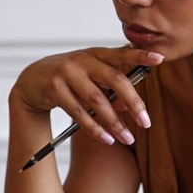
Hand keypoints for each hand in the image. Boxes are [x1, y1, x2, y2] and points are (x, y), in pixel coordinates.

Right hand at [12, 47, 162, 145]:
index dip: (140, 55)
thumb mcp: (91, 77)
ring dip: (114, 122)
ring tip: (127, 139)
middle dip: (134, 102)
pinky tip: (106, 139)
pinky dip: (94, 128)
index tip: (160, 59)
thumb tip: (131, 107)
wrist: (32, 80)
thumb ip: (112, 88)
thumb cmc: (70, 77)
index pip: (122, 53)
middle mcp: (83, 60)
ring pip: (97, 100)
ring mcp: (67, 73)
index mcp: (96, 54)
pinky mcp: (54, 88)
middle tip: (146, 122)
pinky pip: (79, 113)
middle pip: (115, 80)